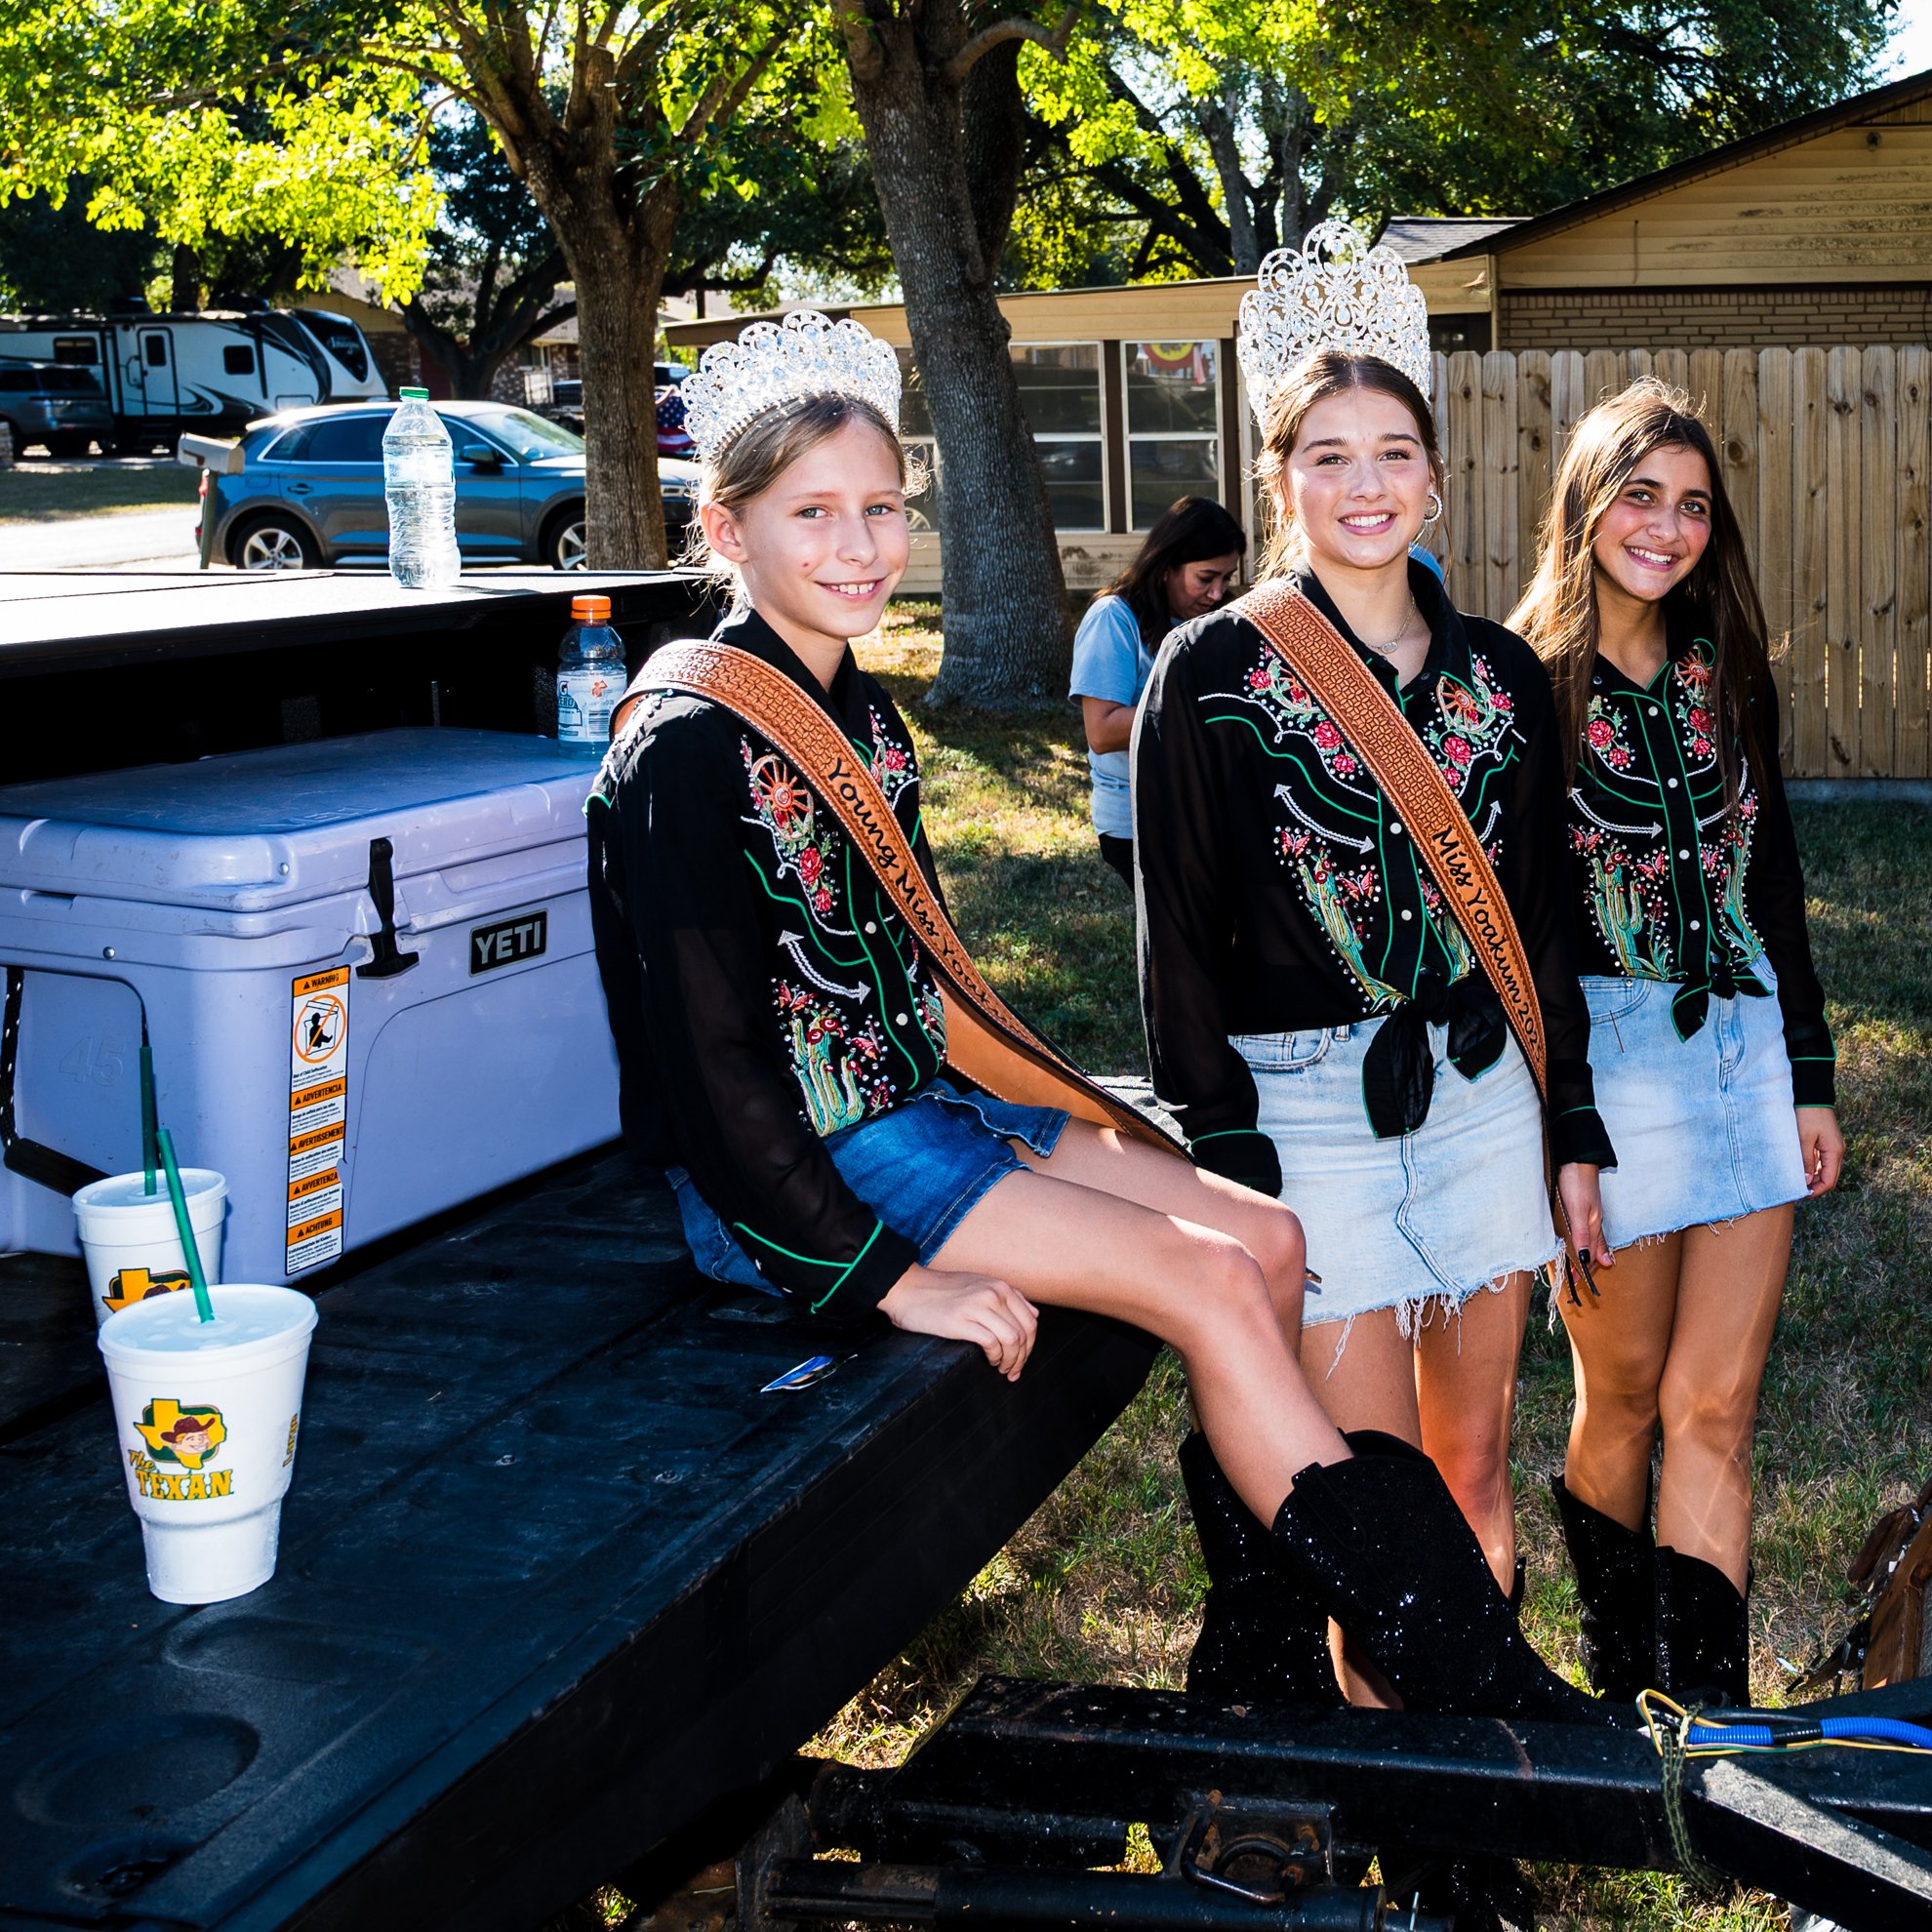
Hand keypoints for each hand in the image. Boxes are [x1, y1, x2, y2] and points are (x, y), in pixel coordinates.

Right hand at [879, 1263, 1038, 1380]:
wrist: (907, 1288)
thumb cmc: (940, 1290)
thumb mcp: (978, 1284)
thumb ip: (1006, 1296)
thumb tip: (1033, 1313)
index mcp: (1000, 1286)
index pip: (1030, 1320)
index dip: (1030, 1345)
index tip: (1022, 1359)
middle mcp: (993, 1293)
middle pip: (1024, 1332)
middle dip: (1023, 1357)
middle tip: (1013, 1371)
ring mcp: (978, 1306)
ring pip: (1012, 1339)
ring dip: (1011, 1360)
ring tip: (1002, 1368)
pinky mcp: (961, 1321)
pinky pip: (992, 1343)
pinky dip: (996, 1356)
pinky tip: (990, 1360)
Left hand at [1556, 1162, 1613, 1270]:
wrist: (1577, 1159)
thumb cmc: (1576, 1183)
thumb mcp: (1577, 1211)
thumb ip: (1582, 1235)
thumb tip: (1586, 1259)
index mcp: (1594, 1225)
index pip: (1592, 1254)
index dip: (1585, 1269)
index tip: (1577, 1282)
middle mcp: (1594, 1221)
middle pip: (1593, 1249)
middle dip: (1587, 1265)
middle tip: (1577, 1279)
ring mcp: (1590, 1214)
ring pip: (1591, 1240)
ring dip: (1586, 1254)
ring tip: (1580, 1266)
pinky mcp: (1583, 1206)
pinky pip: (1586, 1230)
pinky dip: (1583, 1241)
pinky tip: (1581, 1241)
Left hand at [1796, 1106, 1843, 1195]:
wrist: (1811, 1094)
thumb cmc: (1807, 1115)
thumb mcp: (1803, 1139)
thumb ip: (1805, 1161)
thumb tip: (1806, 1181)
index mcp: (1834, 1151)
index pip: (1830, 1180)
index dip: (1817, 1191)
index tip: (1802, 1195)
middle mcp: (1837, 1150)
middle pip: (1830, 1177)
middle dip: (1816, 1186)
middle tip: (1798, 1191)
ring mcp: (1833, 1146)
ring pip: (1825, 1169)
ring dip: (1814, 1177)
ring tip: (1797, 1181)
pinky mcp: (1826, 1142)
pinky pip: (1822, 1160)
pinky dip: (1813, 1167)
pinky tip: (1800, 1169)